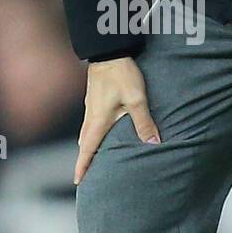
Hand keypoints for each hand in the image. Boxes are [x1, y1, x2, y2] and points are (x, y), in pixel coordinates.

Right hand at [74, 57, 159, 184]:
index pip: (87, 150)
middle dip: (84, 160)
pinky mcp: (94, 99)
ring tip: (93, 158)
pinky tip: (100, 132)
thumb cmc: (122, 74)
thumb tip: (153, 143)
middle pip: (84, 144)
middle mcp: (91, 116)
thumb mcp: (137, 98)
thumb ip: (144, 122)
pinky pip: (90, 122)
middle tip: (85, 175)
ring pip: (86, 133)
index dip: (82, 167)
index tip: (78, 182)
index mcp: (98, 120)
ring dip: (88, 147)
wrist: (109, 50)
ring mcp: (91, 107)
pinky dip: (91, 134)